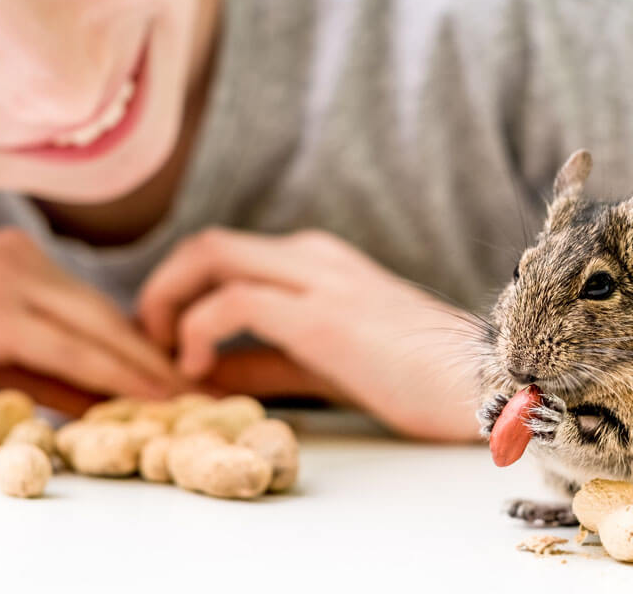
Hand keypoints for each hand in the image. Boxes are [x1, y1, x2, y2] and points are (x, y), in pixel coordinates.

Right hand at [0, 228, 184, 398]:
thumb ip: (34, 369)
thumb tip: (96, 400)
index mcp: (17, 259)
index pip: (93, 308)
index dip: (138, 344)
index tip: (178, 376)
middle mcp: (20, 259)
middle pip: (105, 314)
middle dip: (154, 356)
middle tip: (201, 390)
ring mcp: (4, 278)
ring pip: (94, 328)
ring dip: (143, 367)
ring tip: (186, 401)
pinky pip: (64, 349)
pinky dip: (109, 376)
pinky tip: (144, 398)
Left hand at [137, 228, 484, 440]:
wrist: (483, 388)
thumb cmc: (415, 382)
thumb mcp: (324, 366)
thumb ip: (263, 362)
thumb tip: (202, 372)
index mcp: (317, 263)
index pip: (227, 256)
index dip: (179, 294)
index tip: (162, 344)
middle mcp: (313, 256)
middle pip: (207, 244)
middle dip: (162, 289)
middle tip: (149, 342)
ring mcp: (318, 278)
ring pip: (210, 254)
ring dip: (168, 302)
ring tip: (165, 356)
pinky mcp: (322, 314)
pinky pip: (233, 302)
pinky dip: (198, 331)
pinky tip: (198, 371)